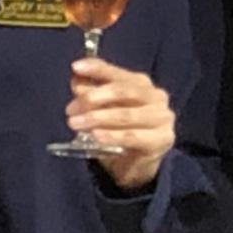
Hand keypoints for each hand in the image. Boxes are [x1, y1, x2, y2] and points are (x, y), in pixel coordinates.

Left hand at [69, 59, 173, 189]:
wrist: (136, 164)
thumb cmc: (118, 131)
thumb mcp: (101, 110)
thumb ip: (90, 93)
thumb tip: (77, 80)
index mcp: (142, 84)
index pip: (118, 73)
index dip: (97, 69)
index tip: (76, 67)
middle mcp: (156, 96)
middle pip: (124, 91)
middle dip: (94, 97)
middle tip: (71, 109)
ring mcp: (162, 118)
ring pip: (126, 114)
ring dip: (97, 118)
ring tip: (75, 123)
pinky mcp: (161, 140)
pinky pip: (132, 136)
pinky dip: (112, 135)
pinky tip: (95, 136)